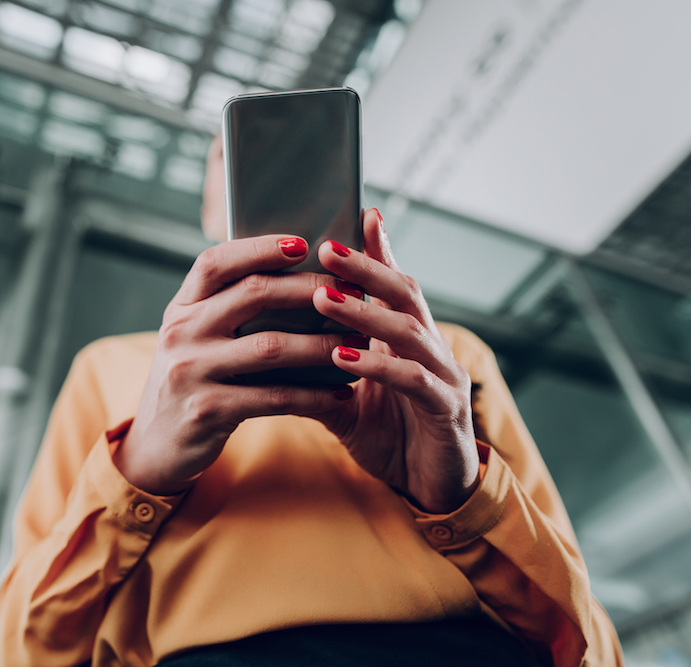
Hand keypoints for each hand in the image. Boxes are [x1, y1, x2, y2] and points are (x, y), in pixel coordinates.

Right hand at [114, 235, 350, 495]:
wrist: (156, 447)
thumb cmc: (192, 383)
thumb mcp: (194, 339)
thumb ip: (226, 308)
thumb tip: (295, 275)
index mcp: (180, 307)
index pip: (215, 262)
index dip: (259, 247)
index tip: (302, 242)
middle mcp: (181, 333)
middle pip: (251, 294)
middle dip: (308, 289)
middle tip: (350, 292)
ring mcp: (191, 372)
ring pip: (270, 347)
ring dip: (322, 344)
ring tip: (358, 342)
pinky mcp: (207, 411)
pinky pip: (274, 397)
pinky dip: (314, 394)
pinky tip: (342, 392)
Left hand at [312, 208, 479, 513]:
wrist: (428, 487)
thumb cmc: (388, 432)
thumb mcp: (348, 390)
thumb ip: (321, 359)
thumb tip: (272, 332)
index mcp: (406, 338)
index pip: (391, 283)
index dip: (375, 250)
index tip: (351, 216)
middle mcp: (430, 347)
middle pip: (404, 293)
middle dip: (366, 268)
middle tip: (325, 248)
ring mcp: (443, 376)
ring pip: (409, 331)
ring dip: (365, 311)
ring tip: (323, 297)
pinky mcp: (446, 411)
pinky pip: (413, 381)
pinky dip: (379, 366)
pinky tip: (344, 357)